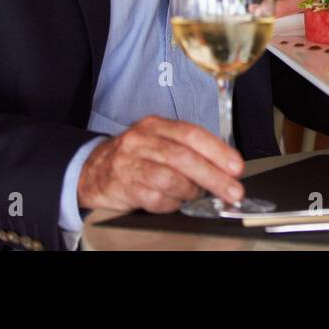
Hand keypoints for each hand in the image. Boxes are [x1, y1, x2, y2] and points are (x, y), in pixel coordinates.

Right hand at [77, 116, 244, 213]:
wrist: (93, 170)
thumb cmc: (136, 156)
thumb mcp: (159, 142)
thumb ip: (188, 149)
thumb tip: (225, 167)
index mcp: (156, 126)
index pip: (191, 134)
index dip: (217, 150)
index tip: (236, 166)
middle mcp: (141, 141)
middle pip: (183, 158)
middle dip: (213, 177)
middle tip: (233, 192)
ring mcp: (130, 163)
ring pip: (169, 179)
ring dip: (191, 191)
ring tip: (199, 195)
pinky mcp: (123, 186)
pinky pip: (155, 198)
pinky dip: (172, 203)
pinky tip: (176, 201)